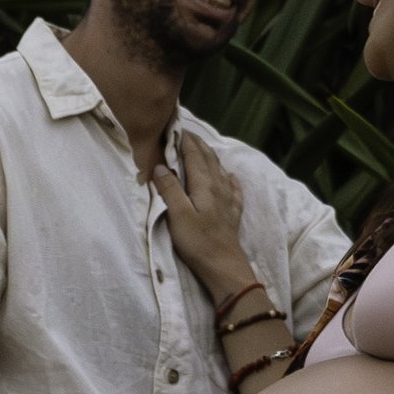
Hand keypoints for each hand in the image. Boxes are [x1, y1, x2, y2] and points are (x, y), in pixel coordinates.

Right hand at [150, 134, 253, 298]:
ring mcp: (228, 200)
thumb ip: (170, 189)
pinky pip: (233, 189)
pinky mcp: (232, 214)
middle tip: (187, 133)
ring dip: (211, 157)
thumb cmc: (198, 241)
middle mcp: (218, 187)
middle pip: (208, 159)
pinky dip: (229, 179)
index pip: (194, 155)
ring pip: (220, 170)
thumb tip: (161, 166)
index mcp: (204, 185)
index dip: (185, 140)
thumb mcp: (177, 214)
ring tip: (204, 148)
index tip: (176, 127)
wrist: (224, 266)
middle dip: (197, 144)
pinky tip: (230, 177)